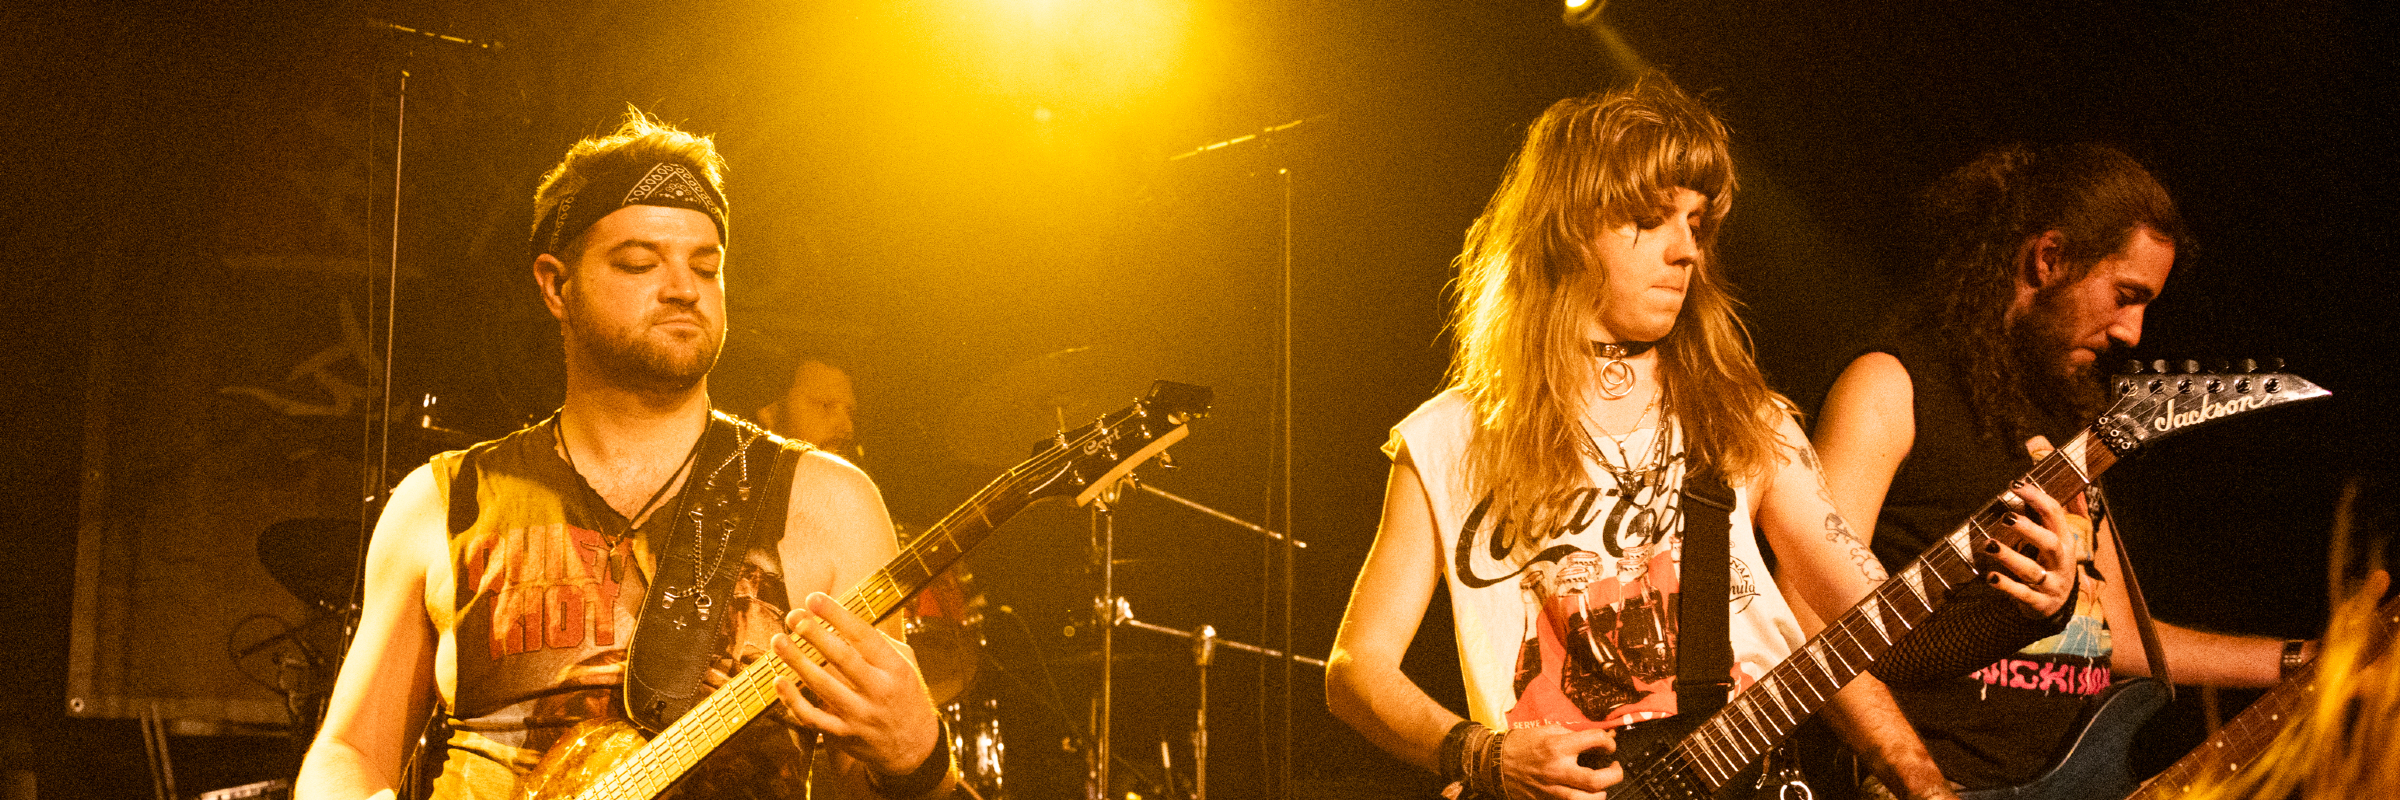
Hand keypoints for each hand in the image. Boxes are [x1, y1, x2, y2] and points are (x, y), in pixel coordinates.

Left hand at [771, 592, 941, 775]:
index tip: (815, 599)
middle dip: (815, 635)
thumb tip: (846, 619)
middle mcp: (878, 691)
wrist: (915, 749)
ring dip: (797, 662)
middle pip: (842, 659)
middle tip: (794, 617)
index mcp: (895, 669)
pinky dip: (793, 700)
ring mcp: (860, 715)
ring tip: (779, 641)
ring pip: (823, 686)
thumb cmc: (907, 698)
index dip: (837, 615)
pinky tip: (779, 681)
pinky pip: (813, 717)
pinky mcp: (844, 735)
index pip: (864, 636)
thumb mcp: (907, 666)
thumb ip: (881, 643)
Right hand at [1496, 724, 1621, 799]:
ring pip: (1588, 799)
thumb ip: (1573, 735)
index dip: (1608, 741)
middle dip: (1614, 774)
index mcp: (1558, 746)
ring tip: (1601, 786)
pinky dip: (1583, 799)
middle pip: (1597, 780)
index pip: (1596, 741)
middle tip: (1615, 768)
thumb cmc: (1520, 744)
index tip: (1608, 744)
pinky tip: (1584, 793)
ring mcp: (1552, 789)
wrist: (1495, 763)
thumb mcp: (1547, 730)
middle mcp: (1557, 769)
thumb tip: (1597, 739)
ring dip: (1601, 793)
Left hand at [1983, 437, 2089, 618]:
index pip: (2055, 514)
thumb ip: (2040, 488)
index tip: (2016, 486)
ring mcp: (2052, 584)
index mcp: (2063, 538)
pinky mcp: (2039, 603)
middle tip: (2006, 516)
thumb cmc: (2048, 556)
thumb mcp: (2050, 526)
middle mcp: (2061, 560)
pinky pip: (2023, 595)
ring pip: (2032, 570)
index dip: (2037, 499)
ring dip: (2010, 557)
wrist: (2058, 604)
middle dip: (2029, 529)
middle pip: (2049, 543)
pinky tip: (1990, 578)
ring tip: (1988, 545)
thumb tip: (2036, 440)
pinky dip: (2007, 587)